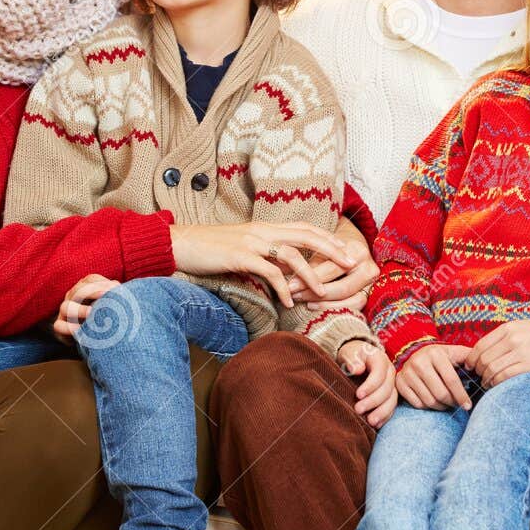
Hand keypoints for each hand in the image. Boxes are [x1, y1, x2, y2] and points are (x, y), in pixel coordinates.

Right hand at [53, 273, 120, 340]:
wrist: (94, 338)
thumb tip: (117, 288)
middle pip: (79, 291)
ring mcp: (64, 311)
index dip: (102, 283)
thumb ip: (114, 296)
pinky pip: (58, 326)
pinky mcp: (60, 326)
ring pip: (66, 306)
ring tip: (91, 313)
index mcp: (86, 287)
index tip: (114, 288)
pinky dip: (67, 328)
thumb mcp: (111, 305)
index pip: (91, 279)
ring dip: (79, 310)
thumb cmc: (105, 317)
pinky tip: (79, 330)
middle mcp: (73, 296)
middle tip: (105, 297)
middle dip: (92, 292)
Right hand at [169, 222, 355, 308]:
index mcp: (263, 227)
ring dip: (310, 274)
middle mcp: (261, 231)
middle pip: (305, 235)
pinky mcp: (239, 256)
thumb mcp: (241, 249)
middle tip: (351, 263)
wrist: (179, 245)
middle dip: (331, 249)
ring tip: (322, 292)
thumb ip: (263, 256)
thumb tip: (284, 272)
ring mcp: (251, 242)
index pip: (303, 227)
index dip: (326, 236)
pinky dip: (282, 287)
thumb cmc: (208, 250)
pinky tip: (288, 302)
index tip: (345, 248)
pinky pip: (268, 271)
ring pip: (291, 255)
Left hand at [289, 218, 378, 308]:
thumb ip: (310, 263)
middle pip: (342, 287)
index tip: (290, 285)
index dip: (310, 278)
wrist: (350, 247)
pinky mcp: (370, 295)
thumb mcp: (321, 249)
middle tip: (295, 295)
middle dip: (316, 293)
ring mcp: (372, 284)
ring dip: (325, 304)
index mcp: (358, 251)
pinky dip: (334, 309)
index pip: (332, 268)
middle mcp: (369, 268)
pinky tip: (314, 306)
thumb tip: (291, 281)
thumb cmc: (331, 247)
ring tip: (305, 302)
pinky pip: (354, 308)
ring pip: (351, 301)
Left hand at [339, 339, 395, 427]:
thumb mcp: (348, 353)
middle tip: (358, 410)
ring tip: (370, 422)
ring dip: (382, 412)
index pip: (379, 374)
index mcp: (380, 359)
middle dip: (373, 401)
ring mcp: (392, 384)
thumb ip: (351, 360)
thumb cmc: (351, 355)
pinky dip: (385, 416)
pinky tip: (376, 425)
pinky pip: (391, 407)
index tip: (358, 395)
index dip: (370, 386)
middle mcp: (389, 372)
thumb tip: (357, 369)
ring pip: (392, 400)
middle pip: (386, 389)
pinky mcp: (390, 395)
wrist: (356, 357)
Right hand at [397, 344, 471, 410]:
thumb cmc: (440, 356)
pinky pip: (417, 404)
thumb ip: (470, 357)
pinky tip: (434, 402)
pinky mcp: (400, 383)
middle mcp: (419, 362)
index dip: (461, 396)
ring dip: (441, 407)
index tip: (468, 406)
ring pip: (429, 401)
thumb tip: (487, 365)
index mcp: (436, 354)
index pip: (452, 380)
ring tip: (447, 404)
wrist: (414, 352)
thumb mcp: (454, 352)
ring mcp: (407, 373)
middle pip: (440, 393)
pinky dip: (428, 407)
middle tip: (457, 405)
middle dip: (452, 403)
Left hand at [466, 317, 529, 387]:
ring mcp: (521, 352)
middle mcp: (512, 339)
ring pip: (492, 369)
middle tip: (478, 377)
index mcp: (507, 328)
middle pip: (484, 359)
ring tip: (487, 383)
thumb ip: (502, 338)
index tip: (470, 366)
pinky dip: (497, 383)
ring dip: (486, 379)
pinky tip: (496, 385)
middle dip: (477, 371)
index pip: (480, 346)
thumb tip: (483, 354)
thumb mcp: (520, 327)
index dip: (471, 359)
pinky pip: (506, 376)